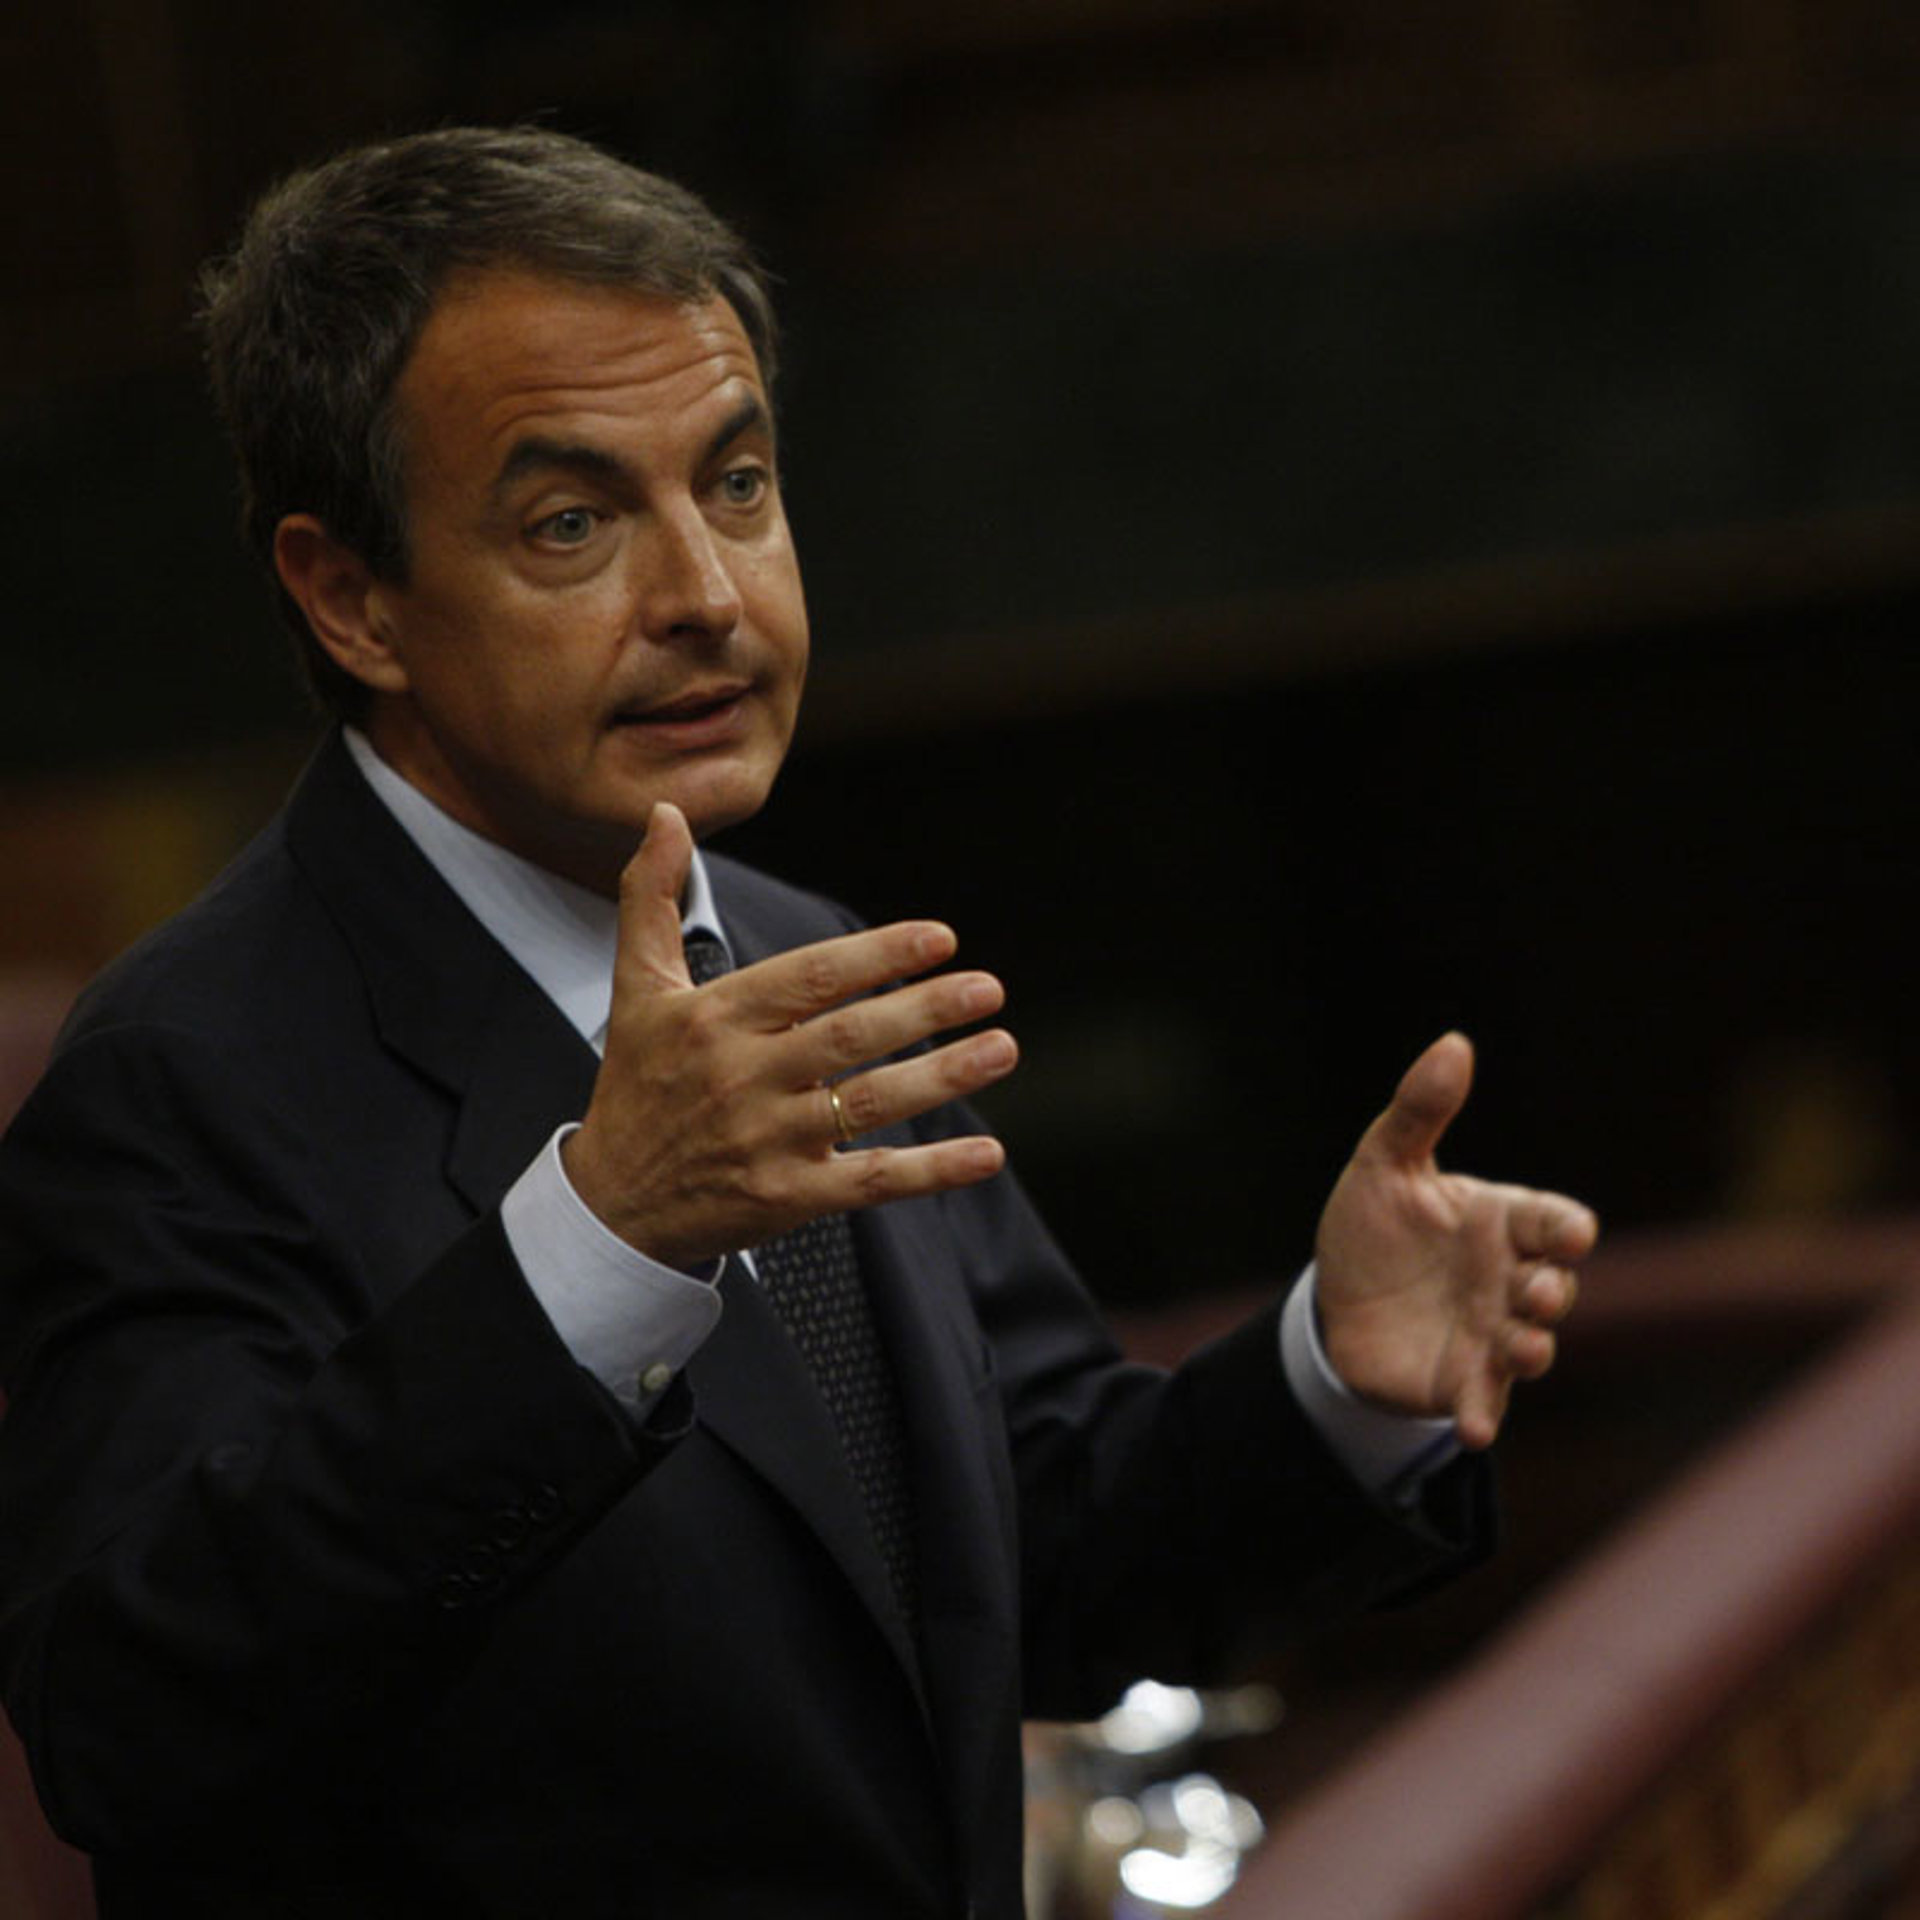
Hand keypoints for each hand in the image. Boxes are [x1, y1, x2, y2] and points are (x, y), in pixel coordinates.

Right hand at [563, 803, 1017, 1268]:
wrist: (611, 1206)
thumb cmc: (637, 1086)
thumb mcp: (635, 991)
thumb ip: (652, 899)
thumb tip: (665, 813)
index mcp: (713, 1018)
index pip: (811, 978)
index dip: (880, 956)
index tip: (941, 938)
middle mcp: (740, 1077)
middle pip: (851, 1035)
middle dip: (927, 1008)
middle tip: (989, 987)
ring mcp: (766, 1141)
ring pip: (870, 1102)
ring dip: (945, 1075)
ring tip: (1002, 1047)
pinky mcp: (787, 1198)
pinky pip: (872, 1180)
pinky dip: (932, 1169)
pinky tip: (987, 1152)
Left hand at [1313, 1033, 1596, 1449]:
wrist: (1334, 1301)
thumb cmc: (1374, 1226)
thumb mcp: (1384, 1162)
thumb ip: (1420, 1109)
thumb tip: (1454, 1043)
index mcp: (1500, 1221)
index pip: (1549, 1221)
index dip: (1565, 1229)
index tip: (1571, 1234)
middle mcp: (1507, 1280)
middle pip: (1550, 1286)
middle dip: (1552, 1290)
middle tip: (1538, 1290)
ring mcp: (1489, 1334)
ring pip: (1528, 1345)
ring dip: (1531, 1347)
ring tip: (1523, 1347)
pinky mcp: (1461, 1382)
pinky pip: (1482, 1401)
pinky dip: (1483, 1414)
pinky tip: (1473, 1430)